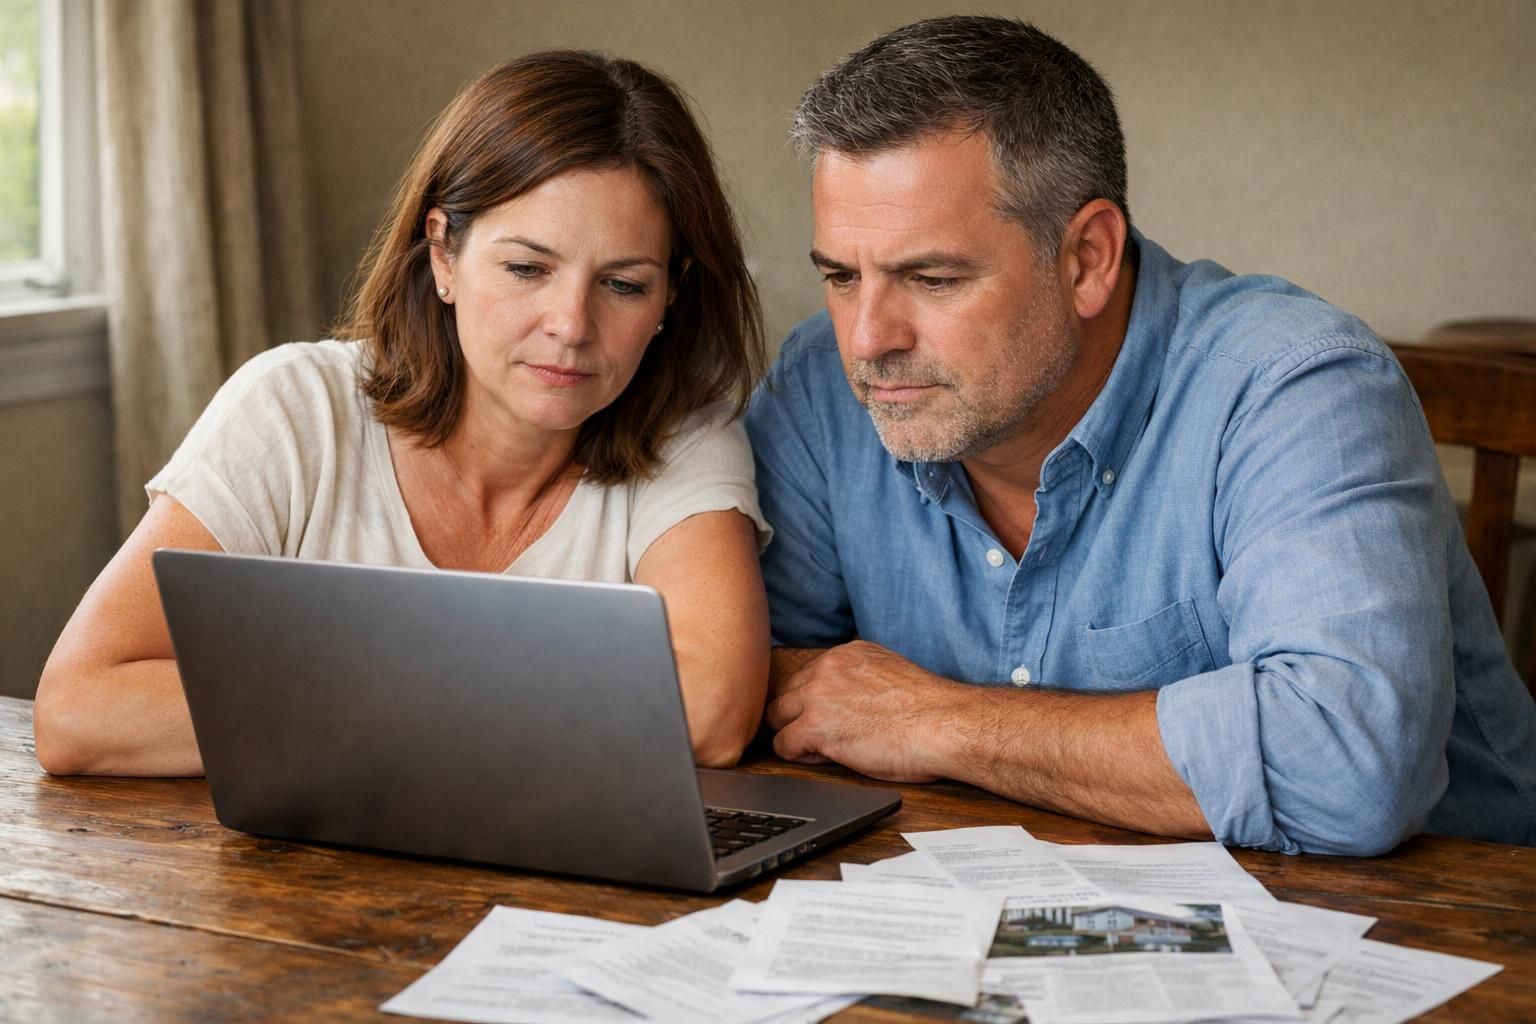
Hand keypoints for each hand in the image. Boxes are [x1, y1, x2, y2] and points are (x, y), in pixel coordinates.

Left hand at [764, 640, 967, 782]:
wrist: (943, 724)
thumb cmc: (930, 711)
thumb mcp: (890, 675)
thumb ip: (861, 678)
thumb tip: (849, 698)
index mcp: (847, 653)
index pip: (809, 675)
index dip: (817, 701)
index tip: (833, 717)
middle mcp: (827, 668)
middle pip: (787, 693)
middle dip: (800, 716)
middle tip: (827, 736)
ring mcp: (818, 696)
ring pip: (777, 716)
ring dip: (796, 734)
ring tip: (828, 748)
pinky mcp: (815, 727)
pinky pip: (783, 745)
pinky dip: (800, 756)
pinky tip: (829, 758)